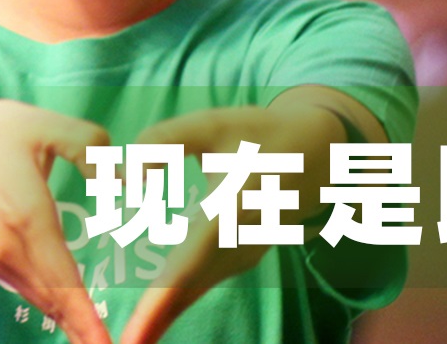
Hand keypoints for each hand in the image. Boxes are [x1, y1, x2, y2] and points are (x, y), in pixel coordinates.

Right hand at [0, 99, 112, 343]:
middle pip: (57, 305)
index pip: (65, 285)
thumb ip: (91, 148)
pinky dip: (58, 308)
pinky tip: (79, 320)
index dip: (87, 323)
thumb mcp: (40, 124)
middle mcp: (10, 252)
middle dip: (87, 334)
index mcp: (27, 220)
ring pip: (45, 302)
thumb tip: (128, 177)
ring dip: (74, 324)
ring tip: (100, 340)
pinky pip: (33, 291)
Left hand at [117, 103, 346, 343]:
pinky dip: (171, 307)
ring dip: (160, 320)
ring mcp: (244, 255)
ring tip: (131, 342)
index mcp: (238, 204)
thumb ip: (164, 140)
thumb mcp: (213, 124)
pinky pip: (199, 286)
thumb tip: (128, 176)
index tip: (143, 323)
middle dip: (155, 320)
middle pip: (191, 285)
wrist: (318, 155)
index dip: (168, 291)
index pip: (196, 254)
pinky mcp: (238, 261)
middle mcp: (243, 240)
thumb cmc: (260, 136)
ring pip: (194, 290)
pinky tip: (145, 328)